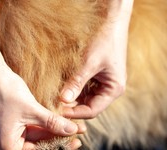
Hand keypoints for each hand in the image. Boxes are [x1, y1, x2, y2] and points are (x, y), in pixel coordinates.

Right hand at [0, 64, 81, 149]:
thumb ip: (52, 122)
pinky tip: (66, 122)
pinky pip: (35, 129)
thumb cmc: (5, 90)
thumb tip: (73, 132)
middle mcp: (8, 141)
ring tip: (78, 131)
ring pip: (38, 141)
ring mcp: (11, 131)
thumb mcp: (31, 109)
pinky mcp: (15, 121)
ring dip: (56, 137)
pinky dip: (49, 127)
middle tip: (76, 145)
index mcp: (5, 144)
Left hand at [60, 0, 133, 118]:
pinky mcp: (98, 76)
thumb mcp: (89, 62)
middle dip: (71, 107)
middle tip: (52, 106)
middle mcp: (111, 89)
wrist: (112, 19)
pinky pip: (84, 88)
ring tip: (53, 98)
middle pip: (88, 107)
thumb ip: (76, 82)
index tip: (57, 111)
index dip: (74, 114)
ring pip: (85, 98)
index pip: (92, 111)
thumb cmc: (104, 39)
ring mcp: (104, 83)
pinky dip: (73, 89)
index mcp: (114, 90)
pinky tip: (60, 87)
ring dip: (71, 99)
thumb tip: (62, 100)